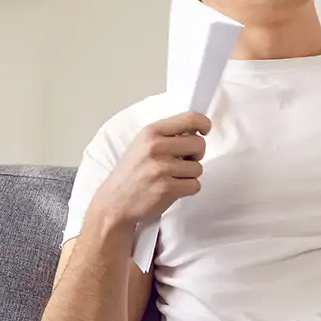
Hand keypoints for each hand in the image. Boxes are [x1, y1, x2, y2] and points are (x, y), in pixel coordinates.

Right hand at [87, 112, 211, 229]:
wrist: (115, 201)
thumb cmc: (132, 172)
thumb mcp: (142, 143)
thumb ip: (167, 134)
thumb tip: (197, 130)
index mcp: (151, 132)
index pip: (190, 118)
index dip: (204, 124)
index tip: (205, 131)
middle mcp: (156, 147)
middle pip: (200, 144)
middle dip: (196, 155)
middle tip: (182, 161)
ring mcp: (161, 168)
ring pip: (198, 168)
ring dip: (190, 175)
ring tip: (171, 177)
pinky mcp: (166, 188)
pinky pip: (195, 186)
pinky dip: (188, 189)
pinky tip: (172, 189)